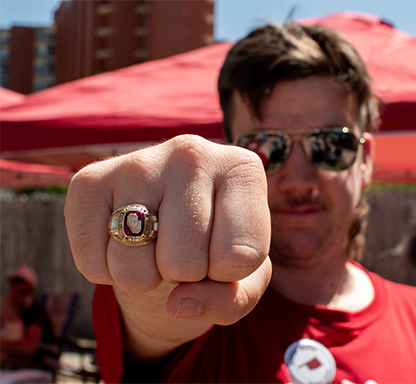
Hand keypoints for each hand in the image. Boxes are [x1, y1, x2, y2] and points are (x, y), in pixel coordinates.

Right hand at [65, 135, 270, 326]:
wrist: (167, 220)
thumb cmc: (215, 248)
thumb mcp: (243, 280)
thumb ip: (232, 302)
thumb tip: (178, 302)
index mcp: (242, 169)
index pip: (239, 257)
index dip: (228, 275)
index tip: (222, 249)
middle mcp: (192, 153)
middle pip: (185, 264)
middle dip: (185, 275)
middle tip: (185, 247)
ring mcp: (138, 162)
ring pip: (136, 269)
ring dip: (145, 277)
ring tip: (155, 244)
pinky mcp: (89, 181)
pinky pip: (92, 264)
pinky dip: (107, 273)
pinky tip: (123, 241)